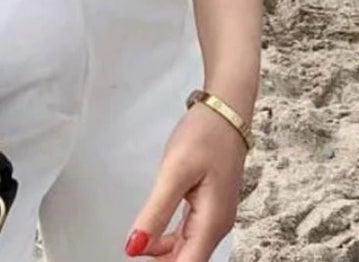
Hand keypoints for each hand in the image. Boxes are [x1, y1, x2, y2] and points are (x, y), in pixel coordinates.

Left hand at [123, 101, 247, 258]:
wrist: (225, 112)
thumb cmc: (205, 136)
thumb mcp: (174, 172)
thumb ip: (155, 213)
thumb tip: (134, 246)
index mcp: (211, 223)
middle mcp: (216, 225)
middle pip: (188, 261)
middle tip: (133, 255)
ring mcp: (215, 216)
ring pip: (188, 250)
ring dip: (163, 257)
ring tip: (137, 250)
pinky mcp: (210, 206)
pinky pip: (189, 235)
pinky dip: (170, 242)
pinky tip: (152, 238)